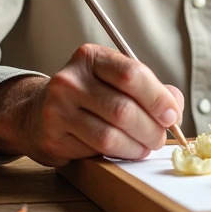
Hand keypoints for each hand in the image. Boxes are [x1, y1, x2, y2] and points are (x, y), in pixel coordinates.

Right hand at [0, 44, 183, 166]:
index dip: (158, 98)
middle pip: (124, 109)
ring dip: (137, 147)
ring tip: (144, 147)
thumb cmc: (88, 96)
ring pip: (111, 135)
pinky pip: (95, 150)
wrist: (36, 113)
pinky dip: (117, 154)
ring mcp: (57, 109)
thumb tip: (174, 108)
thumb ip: (149, 89)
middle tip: (160, 138)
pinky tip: (121, 150)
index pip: (133, 74)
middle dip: (151, 129)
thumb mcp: (114, 80)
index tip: (172, 115)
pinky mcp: (52, 137)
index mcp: (90, 57)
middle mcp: (70, 80)